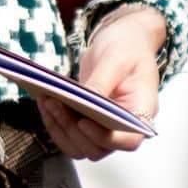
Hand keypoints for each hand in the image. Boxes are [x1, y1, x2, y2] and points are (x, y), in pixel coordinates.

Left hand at [36, 5, 164, 161]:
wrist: (123, 40)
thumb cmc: (127, 47)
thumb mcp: (116, 59)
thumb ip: (101, 82)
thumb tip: (83, 101)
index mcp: (142, 110)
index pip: (128, 140)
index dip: (105, 138)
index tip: (83, 122)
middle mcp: (124, 126)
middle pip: (99, 148)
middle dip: (73, 129)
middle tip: (54, 103)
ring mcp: (106, 127)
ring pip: (80, 147)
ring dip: (60, 129)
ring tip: (47, 101)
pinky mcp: (89, 123)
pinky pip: (70, 136)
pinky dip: (55, 124)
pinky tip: (45, 103)